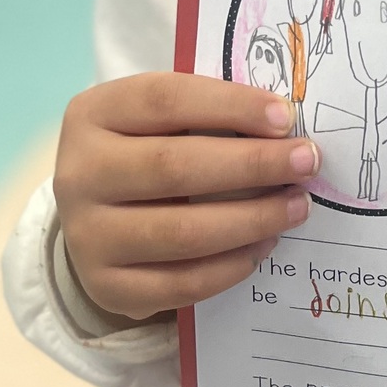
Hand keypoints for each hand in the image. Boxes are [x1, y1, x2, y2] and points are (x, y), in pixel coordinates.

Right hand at [53, 73, 321, 320]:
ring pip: (182, 232)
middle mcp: (78, 174)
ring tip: (297, 206)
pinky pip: (181, 284)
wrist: (99, 218)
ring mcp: (87, 235)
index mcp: (94, 114)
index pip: (165, 100)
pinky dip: (231, 266)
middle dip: (253, 165)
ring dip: (252, 219)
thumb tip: (285, 128)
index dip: (229, 106)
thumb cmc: (149, 151)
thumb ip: (211, 113)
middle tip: (307, 162)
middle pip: (174, 168)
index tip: (285, 117)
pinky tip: (263, 246)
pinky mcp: (107, 286)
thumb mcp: (162, 119)